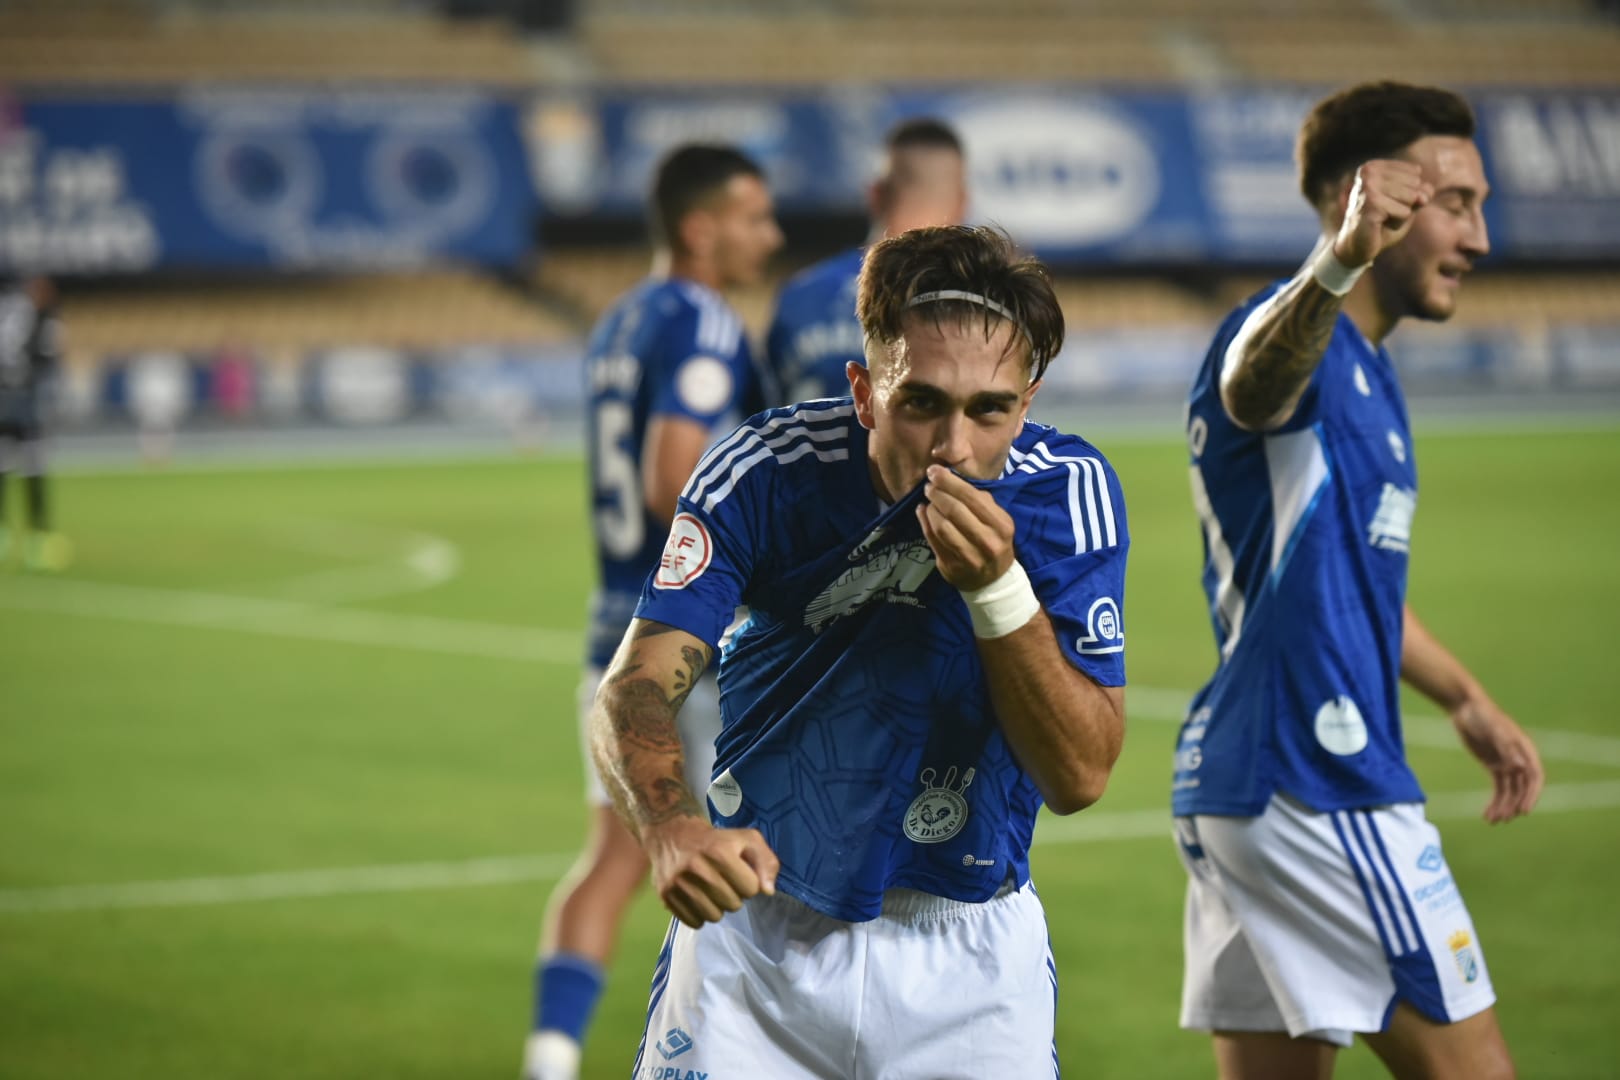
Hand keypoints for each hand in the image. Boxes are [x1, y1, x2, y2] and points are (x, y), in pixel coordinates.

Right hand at [641, 816, 779, 927]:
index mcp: (720, 852)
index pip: (751, 888)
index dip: (748, 881)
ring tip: (711, 890)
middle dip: (734, 894)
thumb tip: (768, 891)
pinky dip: (699, 914)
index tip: (739, 873)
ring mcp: (680, 883)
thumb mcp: (746, 838)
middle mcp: (698, 868)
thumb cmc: (714, 838)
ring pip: (714, 916)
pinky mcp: (666, 896)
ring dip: (717, 906)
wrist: (669, 834)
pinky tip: (697, 898)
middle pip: (733, 904)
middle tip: (724, 881)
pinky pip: (694, 922)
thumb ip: (765, 861)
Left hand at [917, 465, 1015, 591]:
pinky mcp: (951, 567)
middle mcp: (987, 542)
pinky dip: (924, 522)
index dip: (950, 482)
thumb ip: (980, 500)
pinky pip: (932, 540)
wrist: (993, 581)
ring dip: (930, 509)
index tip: (935, 471)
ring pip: (942, 526)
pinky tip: (922, 512)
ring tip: (928, 501)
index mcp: (1001, 525)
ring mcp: (969, 557)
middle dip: (938, 493)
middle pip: (955, 510)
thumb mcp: (997, 520)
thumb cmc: (994, 541)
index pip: (972, 498)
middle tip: (929, 485)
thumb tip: (952, 478)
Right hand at [1332, 160, 1433, 267]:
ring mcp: (1368, 187)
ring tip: (1382, 218)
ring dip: (1402, 213)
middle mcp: (1368, 172)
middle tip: (1385, 213)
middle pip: (1414, 183)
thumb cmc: (1382, 222)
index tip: (1388, 202)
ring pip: (1411, 197)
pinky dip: (1397, 222)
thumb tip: (1423, 196)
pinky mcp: (1371, 205)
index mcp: (1374, 166)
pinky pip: (1404, 212)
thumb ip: (1421, 193)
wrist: (1358, 246)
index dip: (1409, 192)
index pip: (1415, 173)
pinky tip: (1379, 225)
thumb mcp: (1407, 203)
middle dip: (1405, 203)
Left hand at [1451, 697, 1543, 822]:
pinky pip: (1498, 788)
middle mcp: (1519, 759)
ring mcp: (1507, 763)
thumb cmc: (1483, 715)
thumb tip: (1520, 766)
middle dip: (1514, 804)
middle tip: (1505, 819)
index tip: (1524, 810)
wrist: (1465, 708)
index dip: (1531, 795)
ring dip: (1503, 807)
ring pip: (1509, 791)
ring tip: (1494, 821)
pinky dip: (1494, 802)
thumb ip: (1507, 747)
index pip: (1534, 777)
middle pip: (1521, 788)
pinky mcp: (1493, 766)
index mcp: (1525, 750)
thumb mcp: (1494, 729)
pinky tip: (1487, 814)